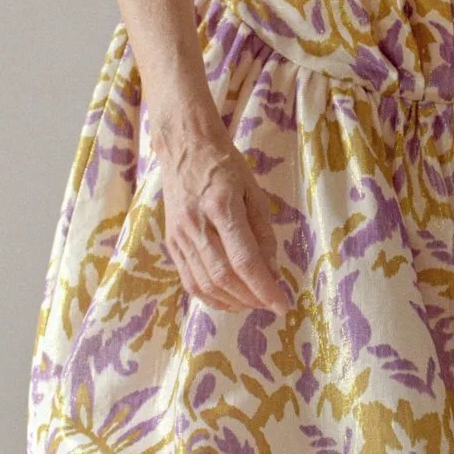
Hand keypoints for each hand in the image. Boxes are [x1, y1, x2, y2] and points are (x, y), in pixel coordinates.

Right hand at [162, 134, 292, 313]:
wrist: (184, 148)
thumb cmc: (225, 165)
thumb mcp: (254, 191)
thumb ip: (263, 233)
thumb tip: (271, 272)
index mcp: (221, 206)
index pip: (244, 260)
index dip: (264, 288)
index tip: (283, 306)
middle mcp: (195, 225)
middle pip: (223, 277)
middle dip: (251, 298)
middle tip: (270, 304)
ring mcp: (178, 236)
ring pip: (204, 284)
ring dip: (232, 302)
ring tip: (253, 304)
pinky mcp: (170, 243)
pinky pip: (189, 280)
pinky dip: (210, 297)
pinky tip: (228, 299)